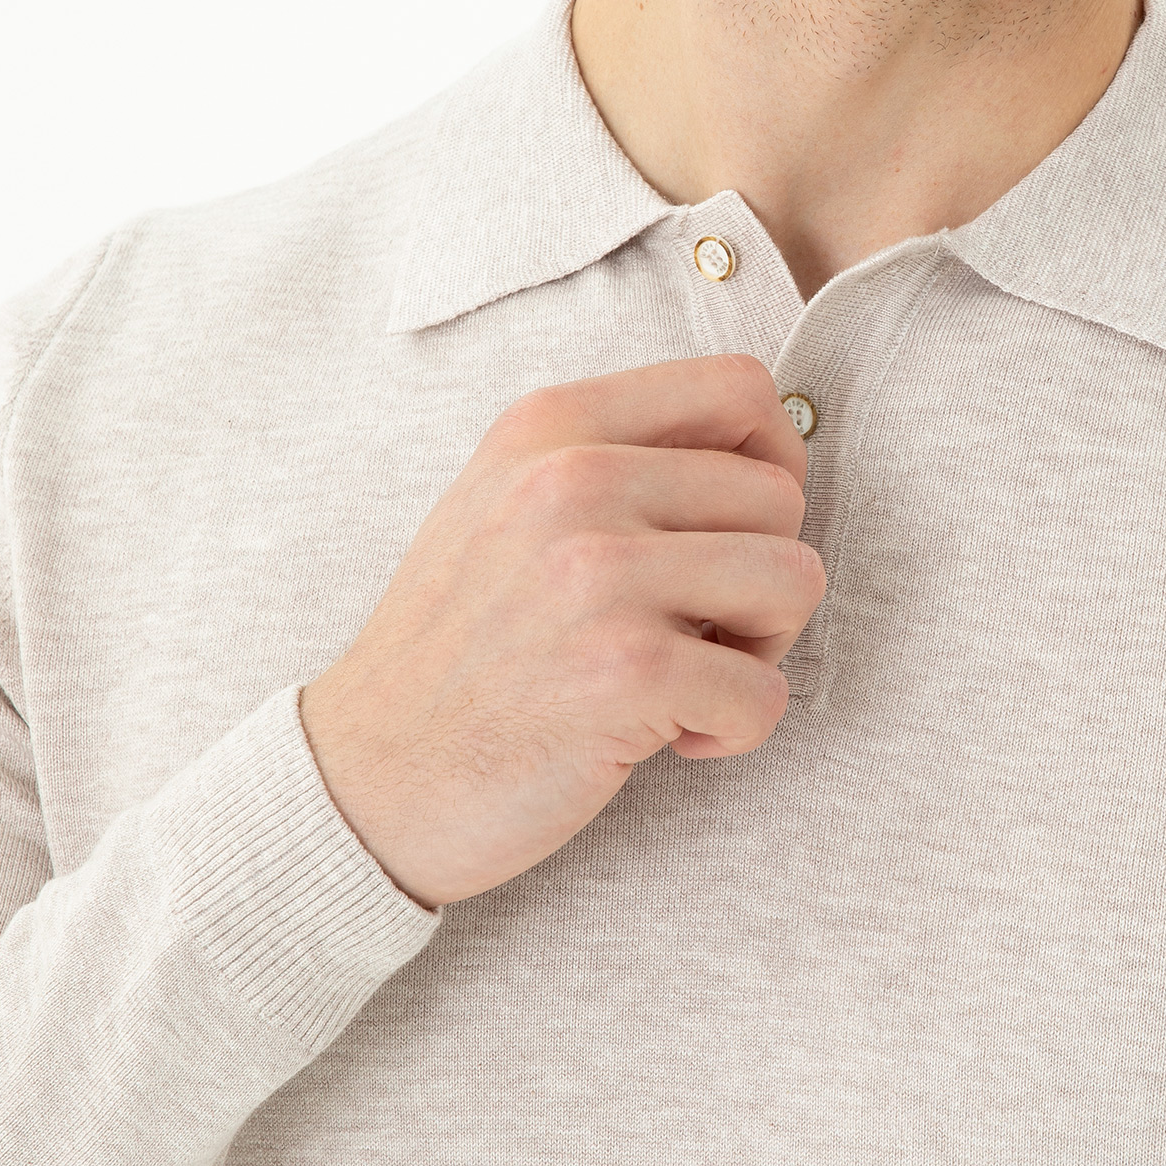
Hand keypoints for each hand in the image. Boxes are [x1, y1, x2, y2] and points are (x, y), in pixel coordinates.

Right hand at [297, 355, 821, 909]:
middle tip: (701, 632)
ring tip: (692, 678)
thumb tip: (768, 451)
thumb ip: (617, 458)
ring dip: (764, 648)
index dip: (778, 459)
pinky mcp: (626, 671)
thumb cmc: (458, 649)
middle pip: (782, 495)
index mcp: (552, 426)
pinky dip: (736, 729)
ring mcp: (600, 574)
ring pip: (796, 581)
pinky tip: (667, 738)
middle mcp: (575, 481)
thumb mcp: (506, 503)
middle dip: (764, 575)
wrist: (369, 777)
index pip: (741, 389)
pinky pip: (765, 692)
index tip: (742, 528)